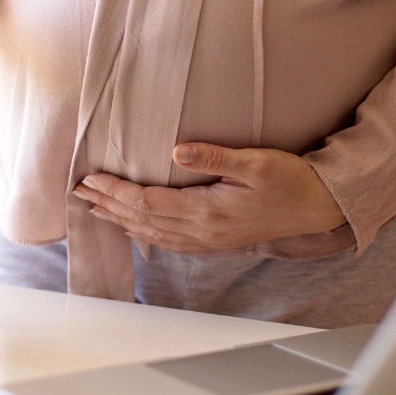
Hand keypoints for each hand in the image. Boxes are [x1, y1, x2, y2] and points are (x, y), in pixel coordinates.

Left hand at [72, 143, 346, 253]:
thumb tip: (177, 151)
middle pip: (142, 221)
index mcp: (208, 212)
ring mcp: (208, 241)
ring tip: (95, 209)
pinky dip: (144, 234)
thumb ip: (214, 156)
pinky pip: (169, 243)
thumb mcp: (255, 161)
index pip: (148, 203)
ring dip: (120, 221)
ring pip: (152, 235)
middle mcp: (202, 232)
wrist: (317, 208)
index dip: (116, 191)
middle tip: (78, 193)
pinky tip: (133, 228)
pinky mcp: (215, 242)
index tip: (91, 178)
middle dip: (108, 205)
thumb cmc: (290, 180)